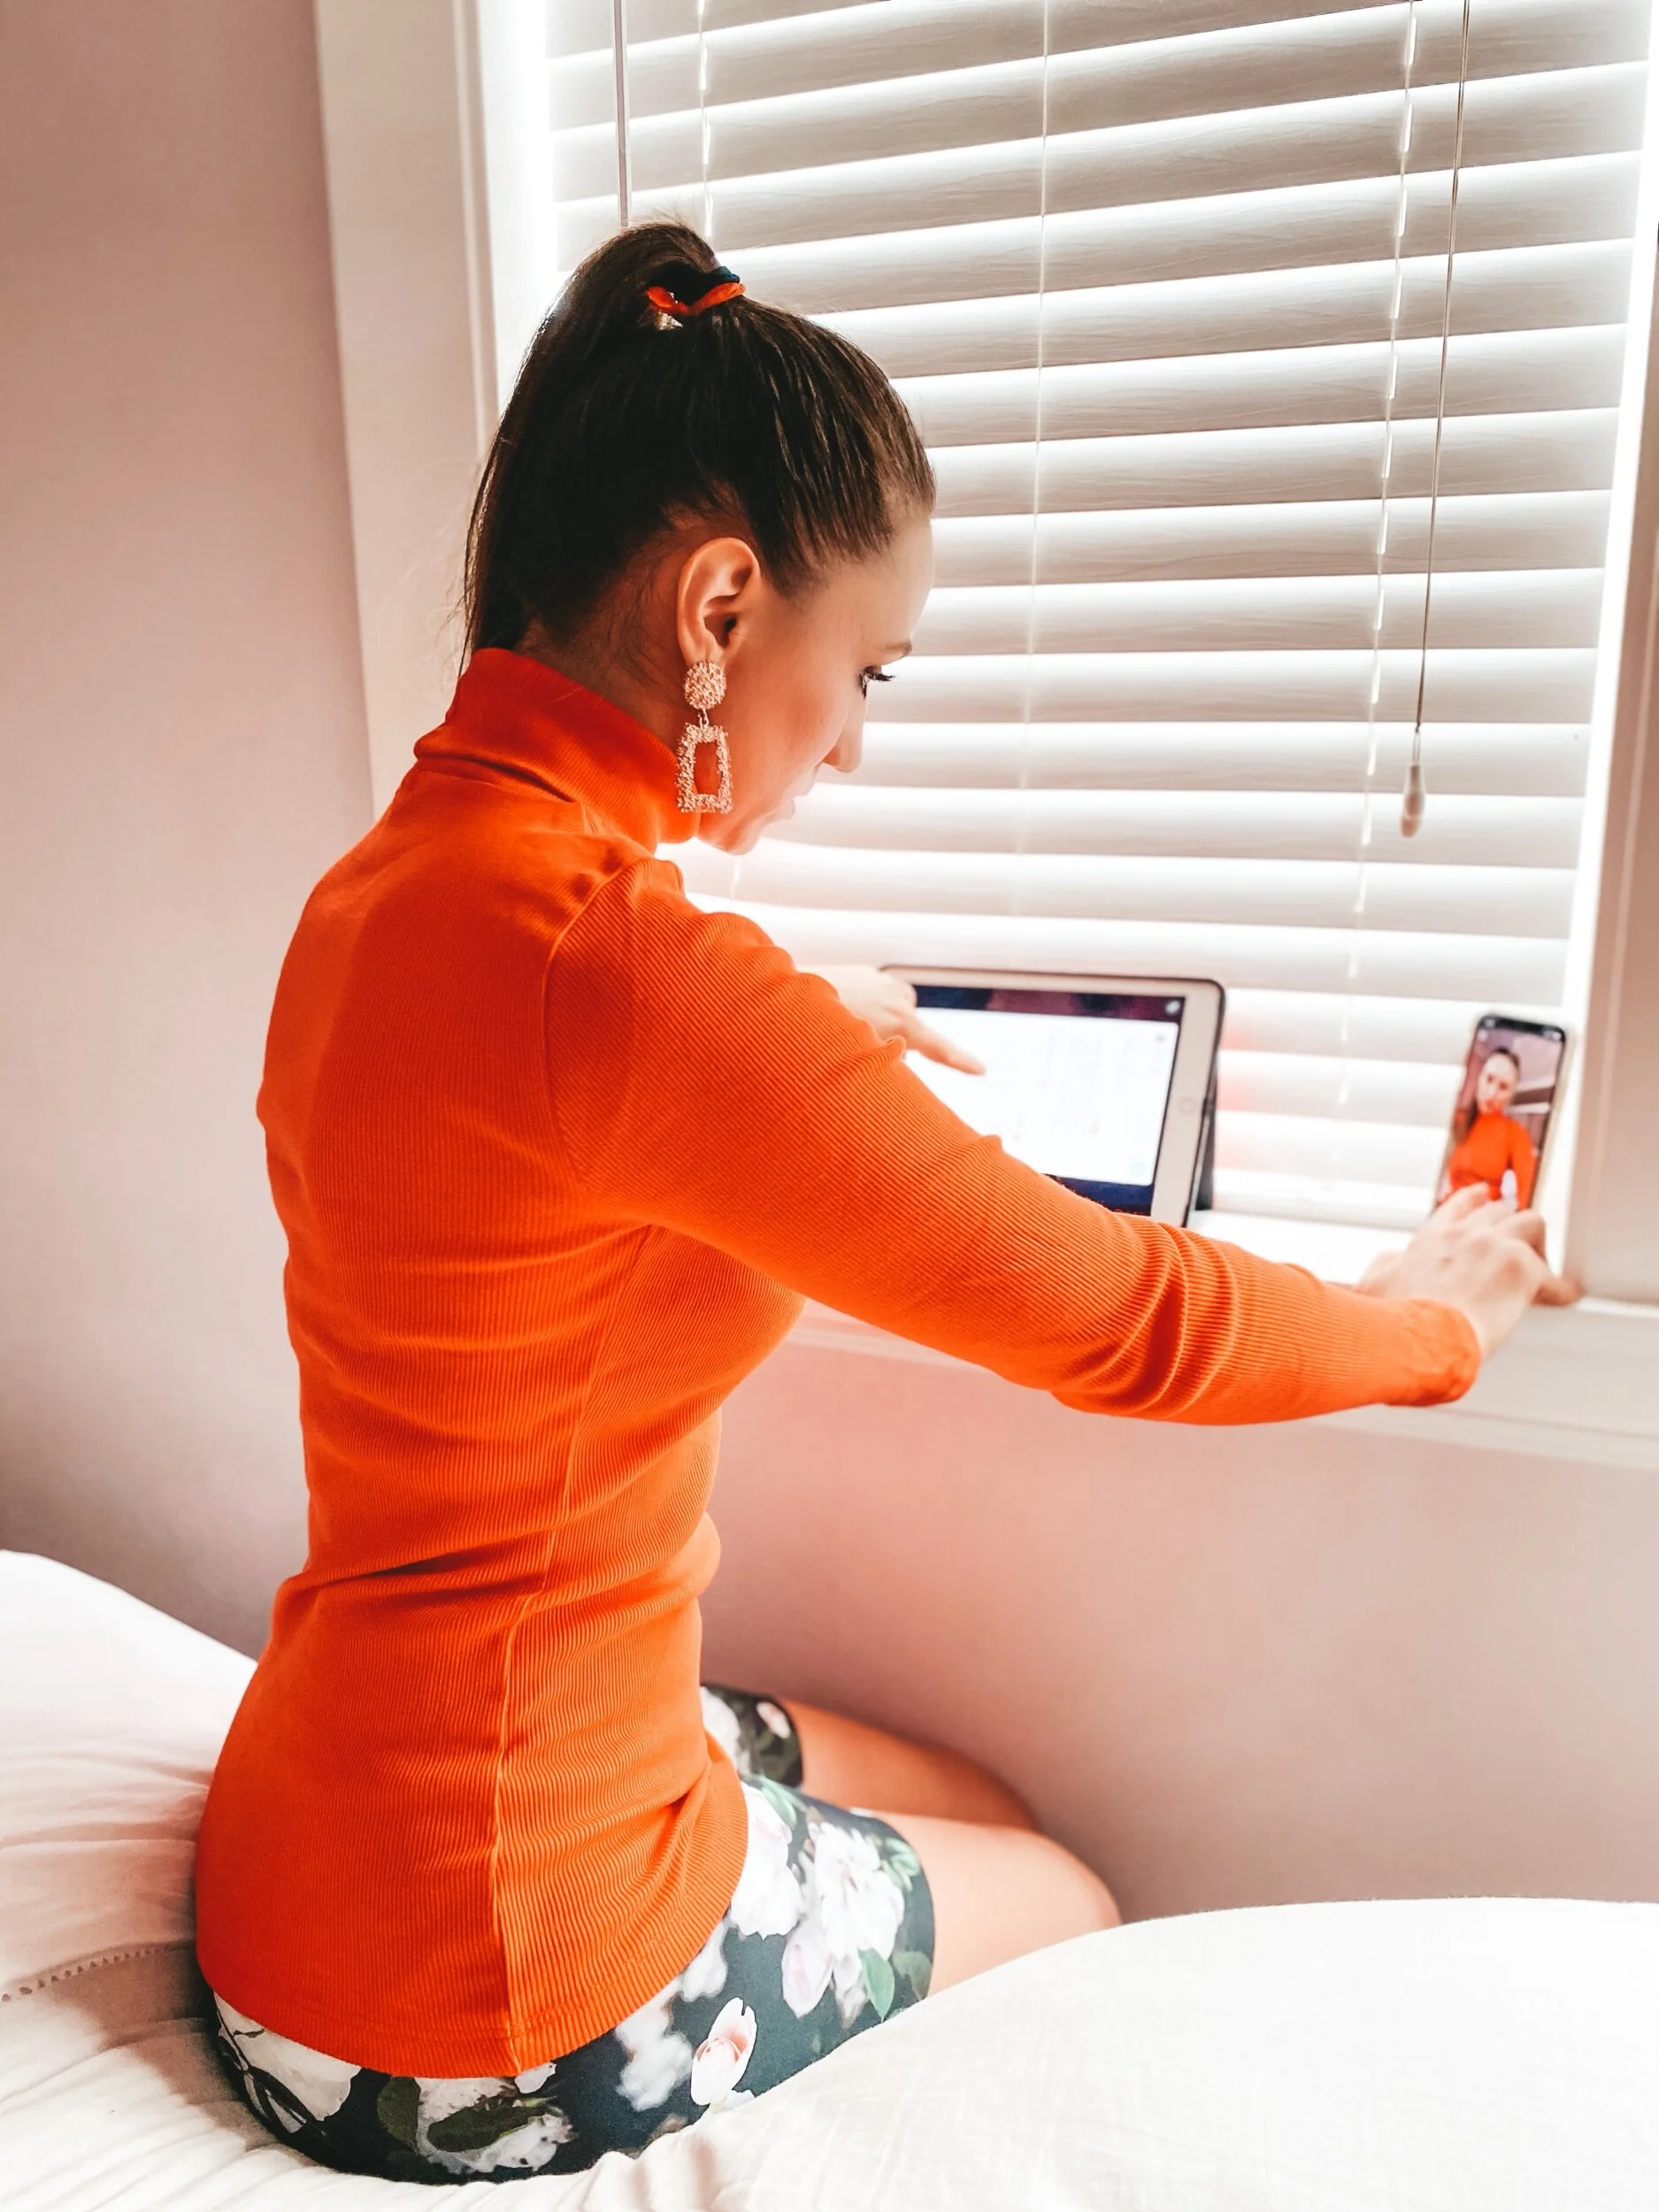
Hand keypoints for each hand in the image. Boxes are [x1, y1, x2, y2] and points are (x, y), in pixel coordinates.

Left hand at [811, 966, 984, 1073]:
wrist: (787, 992)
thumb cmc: (818, 1032)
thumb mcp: (859, 1055)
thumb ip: (886, 1061)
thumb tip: (896, 1059)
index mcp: (901, 1020)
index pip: (939, 1047)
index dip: (961, 1061)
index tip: (981, 1070)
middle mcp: (899, 996)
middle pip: (909, 1032)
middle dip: (893, 1043)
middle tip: (859, 1048)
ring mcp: (883, 980)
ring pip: (890, 1014)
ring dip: (874, 1023)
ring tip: (840, 1026)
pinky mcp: (866, 971)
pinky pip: (873, 997)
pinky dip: (860, 1008)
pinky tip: (837, 1010)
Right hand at [1355, 1184, 1579, 1357]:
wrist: (1414, 1337)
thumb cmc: (1392, 1319)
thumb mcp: (1373, 1283)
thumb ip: (1383, 1265)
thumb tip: (1391, 1260)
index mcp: (1430, 1240)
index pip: (1457, 1207)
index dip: (1473, 1200)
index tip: (1482, 1195)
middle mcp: (1463, 1235)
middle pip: (1498, 1210)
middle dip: (1509, 1221)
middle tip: (1518, 1235)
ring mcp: (1493, 1246)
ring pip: (1529, 1223)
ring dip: (1535, 1243)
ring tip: (1539, 1263)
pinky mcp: (1520, 1269)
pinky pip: (1553, 1277)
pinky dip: (1560, 1289)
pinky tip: (1567, 1296)